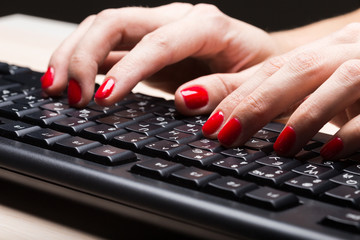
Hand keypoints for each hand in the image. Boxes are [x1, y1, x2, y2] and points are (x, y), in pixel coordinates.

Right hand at [41, 3, 280, 108]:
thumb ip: (223, 90)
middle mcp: (176, 20)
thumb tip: (186, 100)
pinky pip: (109, 48)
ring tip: (56, 87)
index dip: (127, 69)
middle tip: (69, 94)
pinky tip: (71, 82)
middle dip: (84, 55)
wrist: (259, 60)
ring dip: (74, 55)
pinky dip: (85, 64)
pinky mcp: (147, 47)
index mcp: (207, 25)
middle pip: (116, 22)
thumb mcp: (253, 82)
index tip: (103, 99)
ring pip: (103, 29)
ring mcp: (158, 31)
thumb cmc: (260, 69)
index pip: (157, 42)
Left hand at [200, 23, 359, 159]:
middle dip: (260, 102)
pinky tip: (332, 152)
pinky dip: (354, 131)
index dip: (238, 95)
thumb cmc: (352, 82)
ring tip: (281, 147)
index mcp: (322, 50)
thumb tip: (202, 102)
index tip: (211, 125)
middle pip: (300, 68)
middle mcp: (348, 50)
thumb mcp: (306, 85)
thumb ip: (263, 92)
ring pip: (344, 79)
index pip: (272, 68)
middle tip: (230, 136)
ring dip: (309, 115)